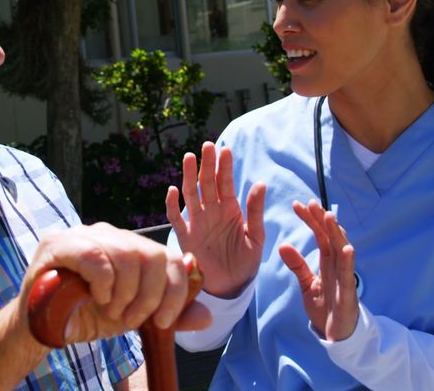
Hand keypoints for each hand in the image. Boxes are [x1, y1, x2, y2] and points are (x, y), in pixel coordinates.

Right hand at [20, 222, 209, 343]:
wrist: (42, 328)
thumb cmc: (87, 317)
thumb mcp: (134, 318)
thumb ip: (168, 315)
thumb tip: (208, 315)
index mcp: (131, 248)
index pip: (169, 256)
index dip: (176, 290)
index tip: (163, 321)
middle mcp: (110, 235)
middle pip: (153, 254)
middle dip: (149, 296)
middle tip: (130, 320)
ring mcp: (83, 234)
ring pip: (127, 253)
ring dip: (125, 294)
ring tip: (111, 312)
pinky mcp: (58, 244)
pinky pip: (95, 255)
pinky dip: (103, 283)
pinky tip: (96, 298)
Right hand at [165, 142, 265, 297]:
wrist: (230, 287)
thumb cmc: (245, 262)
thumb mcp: (256, 236)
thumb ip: (255, 211)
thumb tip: (260, 183)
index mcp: (230, 209)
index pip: (226, 183)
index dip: (225, 167)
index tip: (226, 150)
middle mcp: (212, 211)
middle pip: (207, 183)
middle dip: (207, 164)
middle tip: (207, 146)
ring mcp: (197, 222)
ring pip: (191, 194)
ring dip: (188, 176)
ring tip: (189, 157)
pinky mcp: (185, 237)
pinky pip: (176, 218)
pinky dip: (173, 205)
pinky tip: (173, 191)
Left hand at [278, 200, 358, 340]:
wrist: (337, 334)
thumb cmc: (325, 306)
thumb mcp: (307, 284)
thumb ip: (297, 265)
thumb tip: (283, 245)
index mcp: (328, 261)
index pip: (320, 235)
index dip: (310, 220)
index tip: (298, 205)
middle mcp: (339, 265)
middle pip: (330, 237)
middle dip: (322, 220)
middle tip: (311, 203)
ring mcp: (345, 276)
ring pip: (342, 250)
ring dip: (336, 233)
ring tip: (329, 216)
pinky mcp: (348, 292)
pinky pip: (348, 275)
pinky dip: (348, 261)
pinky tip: (346, 248)